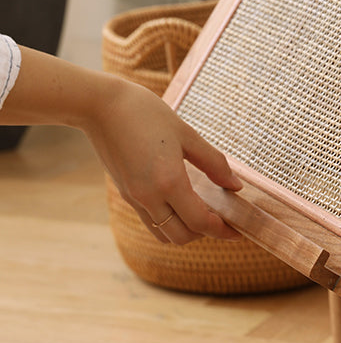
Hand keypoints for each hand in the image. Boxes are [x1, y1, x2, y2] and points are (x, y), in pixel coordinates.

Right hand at [86, 79, 242, 244]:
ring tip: (203, 213)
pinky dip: (169, 222)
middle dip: (206, 233)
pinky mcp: (125, 193)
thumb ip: (214, 162)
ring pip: (163, 234)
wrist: (99, 106)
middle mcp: (149, 197)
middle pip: (182, 236)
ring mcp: (134, 198)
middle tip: (223, 220)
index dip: (222, 231)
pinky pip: (151, 221)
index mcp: (168, 182)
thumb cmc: (145, 113)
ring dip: (186, 230)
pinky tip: (182, 204)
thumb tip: (235, 186)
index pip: (200, 222)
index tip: (238, 231)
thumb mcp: (187, 134)